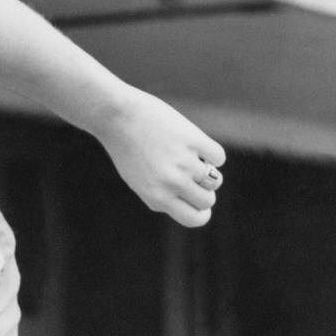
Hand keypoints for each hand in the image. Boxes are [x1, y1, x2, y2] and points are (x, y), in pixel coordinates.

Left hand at [96, 88, 225, 227]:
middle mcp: (171, 183)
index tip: (197, 200)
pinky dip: (211, 153)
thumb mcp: (139, 180)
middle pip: (207, 200)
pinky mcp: (193, 139)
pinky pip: (218, 157)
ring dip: (209, 171)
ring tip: (194, 160)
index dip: (201, 212)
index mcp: (156, 198)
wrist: (117, 116)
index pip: (194, 219)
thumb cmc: (127, 149)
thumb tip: (196, 202)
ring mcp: (183, 162)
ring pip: (215, 180)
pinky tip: (197, 146)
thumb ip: (163, 195)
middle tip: (193, 176)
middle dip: (205, 191)